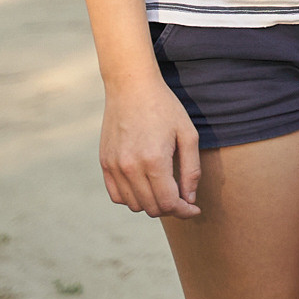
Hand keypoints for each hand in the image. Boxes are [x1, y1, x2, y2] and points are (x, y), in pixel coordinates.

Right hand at [100, 73, 203, 218]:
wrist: (131, 87)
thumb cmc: (164, 107)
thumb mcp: (188, 134)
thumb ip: (191, 170)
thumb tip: (189, 199)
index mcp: (154, 161)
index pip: (169, 203)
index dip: (184, 211)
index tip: (194, 209)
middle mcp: (131, 168)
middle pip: (152, 208)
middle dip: (171, 208)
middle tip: (183, 198)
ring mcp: (114, 167)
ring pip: (134, 205)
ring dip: (152, 204)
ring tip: (164, 189)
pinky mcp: (104, 163)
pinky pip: (117, 195)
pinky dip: (132, 197)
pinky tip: (145, 185)